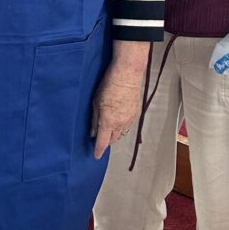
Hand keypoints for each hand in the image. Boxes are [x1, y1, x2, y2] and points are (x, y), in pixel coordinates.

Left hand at [90, 44, 147, 158]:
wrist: (128, 74)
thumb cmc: (109, 84)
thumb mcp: (95, 102)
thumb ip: (95, 119)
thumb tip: (93, 132)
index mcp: (108, 122)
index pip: (102, 142)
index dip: (98, 150)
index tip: (96, 156)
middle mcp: (120, 124)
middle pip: (113, 140)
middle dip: (106, 141)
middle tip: (100, 139)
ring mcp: (130, 119)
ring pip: (122, 134)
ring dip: (115, 135)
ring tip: (109, 131)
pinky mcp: (136, 113)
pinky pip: (129, 127)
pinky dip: (123, 128)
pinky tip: (119, 123)